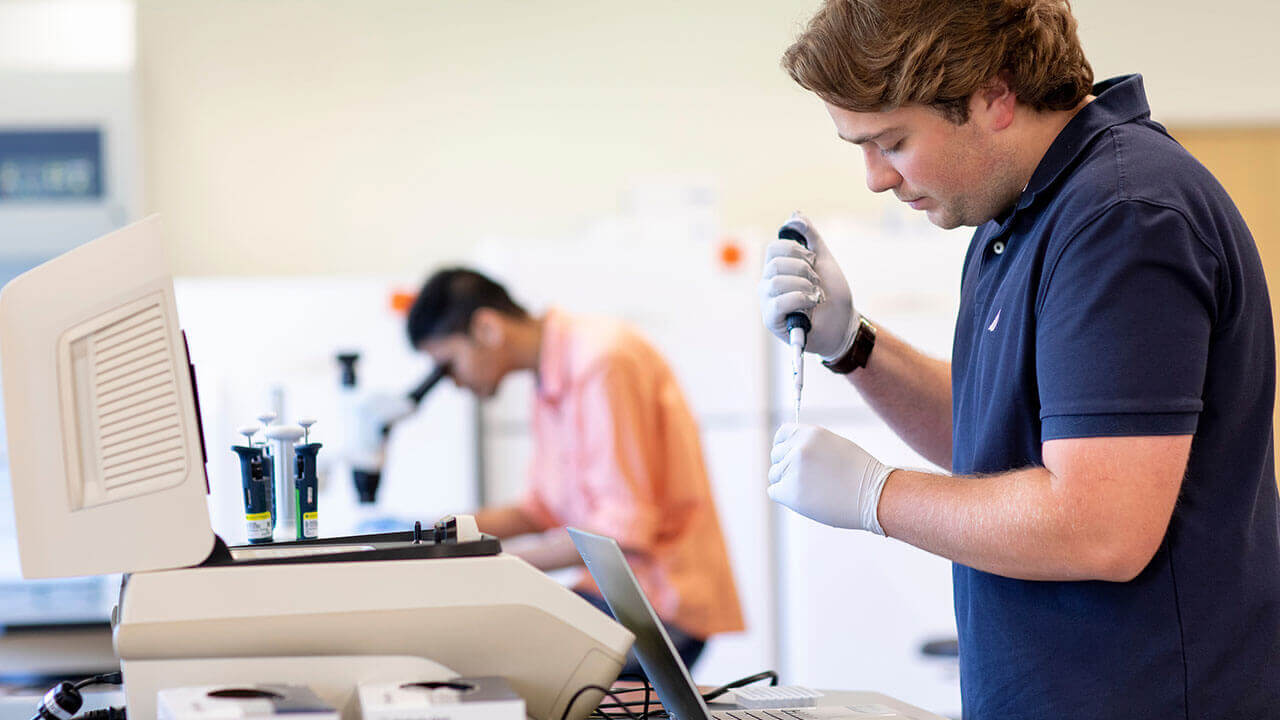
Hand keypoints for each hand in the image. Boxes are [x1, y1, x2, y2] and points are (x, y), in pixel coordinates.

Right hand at [758, 214, 857, 359]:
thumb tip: (795, 215)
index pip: (774, 248)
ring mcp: (768, 302)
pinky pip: (779, 302)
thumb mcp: (824, 260)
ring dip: (804, 286)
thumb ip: (810, 237)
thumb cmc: (831, 294)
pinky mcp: (771, 320)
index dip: (796, 250)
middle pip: (774, 263)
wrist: (843, 324)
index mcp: (777, 268)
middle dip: (803, 269)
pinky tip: (811, 303)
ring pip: (776, 282)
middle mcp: (768, 283)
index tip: (813, 261)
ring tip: (815, 295)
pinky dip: (800, 299)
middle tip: (816, 281)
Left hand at [768, 424, 893, 534]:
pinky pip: (774, 491)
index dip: (784, 446)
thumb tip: (788, 450)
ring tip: (813, 489)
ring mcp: (793, 469)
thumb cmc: (859, 474)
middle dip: (787, 467)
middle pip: (776, 456)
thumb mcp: (835, 446)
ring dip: (787, 483)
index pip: (782, 434)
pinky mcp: (790, 491)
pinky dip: (786, 497)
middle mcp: (799, 448)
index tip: (788, 456)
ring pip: (775, 475)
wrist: (875, 496)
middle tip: (809, 479)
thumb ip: (810, 445)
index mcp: (811, 433)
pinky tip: (806, 499)